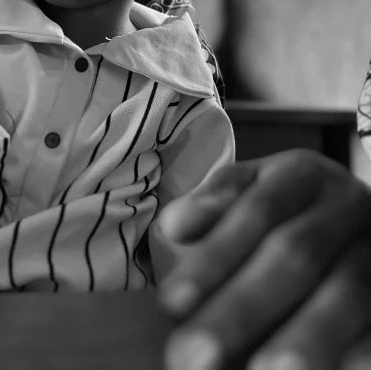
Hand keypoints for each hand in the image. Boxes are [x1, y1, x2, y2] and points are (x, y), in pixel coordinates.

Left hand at [157, 150, 370, 369]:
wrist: (353, 226)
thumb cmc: (286, 213)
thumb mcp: (251, 193)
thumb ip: (214, 206)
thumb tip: (175, 227)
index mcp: (302, 173)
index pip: (256, 212)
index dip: (216, 255)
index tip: (171, 302)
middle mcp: (347, 203)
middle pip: (295, 254)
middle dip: (241, 308)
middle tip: (193, 355)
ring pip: (347, 293)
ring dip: (302, 338)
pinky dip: (357, 353)